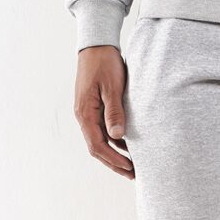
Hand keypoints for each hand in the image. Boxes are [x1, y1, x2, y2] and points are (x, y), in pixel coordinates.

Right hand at [74, 46, 133, 178]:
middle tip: (133, 175)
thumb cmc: (104, 63)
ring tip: (134, 166)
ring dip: (117, 154)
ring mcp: (90, 113)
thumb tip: (117, 136)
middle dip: (115, 163)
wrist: (97, 44)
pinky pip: (105, 131)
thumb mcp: (112, 87)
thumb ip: (114, 111)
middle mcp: (84, 116)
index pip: (97, 145)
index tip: (129, 168)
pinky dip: (117, 141)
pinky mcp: (96, 109)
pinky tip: (131, 147)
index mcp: (85, 113)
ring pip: (102, 141)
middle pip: (98, 148)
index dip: (113, 159)